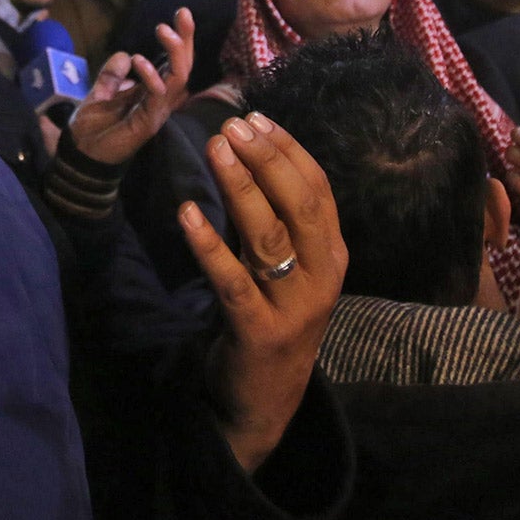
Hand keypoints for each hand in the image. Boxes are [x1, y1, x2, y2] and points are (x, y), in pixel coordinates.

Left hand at [64, 8, 193, 165]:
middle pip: (183, 66)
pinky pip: (157, 96)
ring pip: (178, 78)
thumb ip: (112, 76)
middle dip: (185, 39)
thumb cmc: (91, 129)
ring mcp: (156, 112)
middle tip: (183, 13)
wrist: (79, 156)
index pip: (173, 62)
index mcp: (151, 92)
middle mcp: (160, 100)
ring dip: (173, 52)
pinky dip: (151, 77)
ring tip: (163, 31)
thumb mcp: (99, 93)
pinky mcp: (147, 123)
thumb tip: (123, 54)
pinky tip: (139, 60)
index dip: (180, 39)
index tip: (181, 13)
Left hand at [178, 112, 346, 473]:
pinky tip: (187, 214)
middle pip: (297, 205)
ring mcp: (292, 306)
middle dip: (266, 160)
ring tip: (216, 151)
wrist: (266, 400)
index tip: (255, 118)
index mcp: (333, 255)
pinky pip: (232, 281)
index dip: (287, 150)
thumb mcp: (293, 269)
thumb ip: (283, 222)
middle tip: (234, 127)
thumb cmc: (274, 318)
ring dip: (239, 188)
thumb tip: (254, 153)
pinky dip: (208, 245)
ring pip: (267, 236)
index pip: (317, 190)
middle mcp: (321, 277)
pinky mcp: (257, 331)